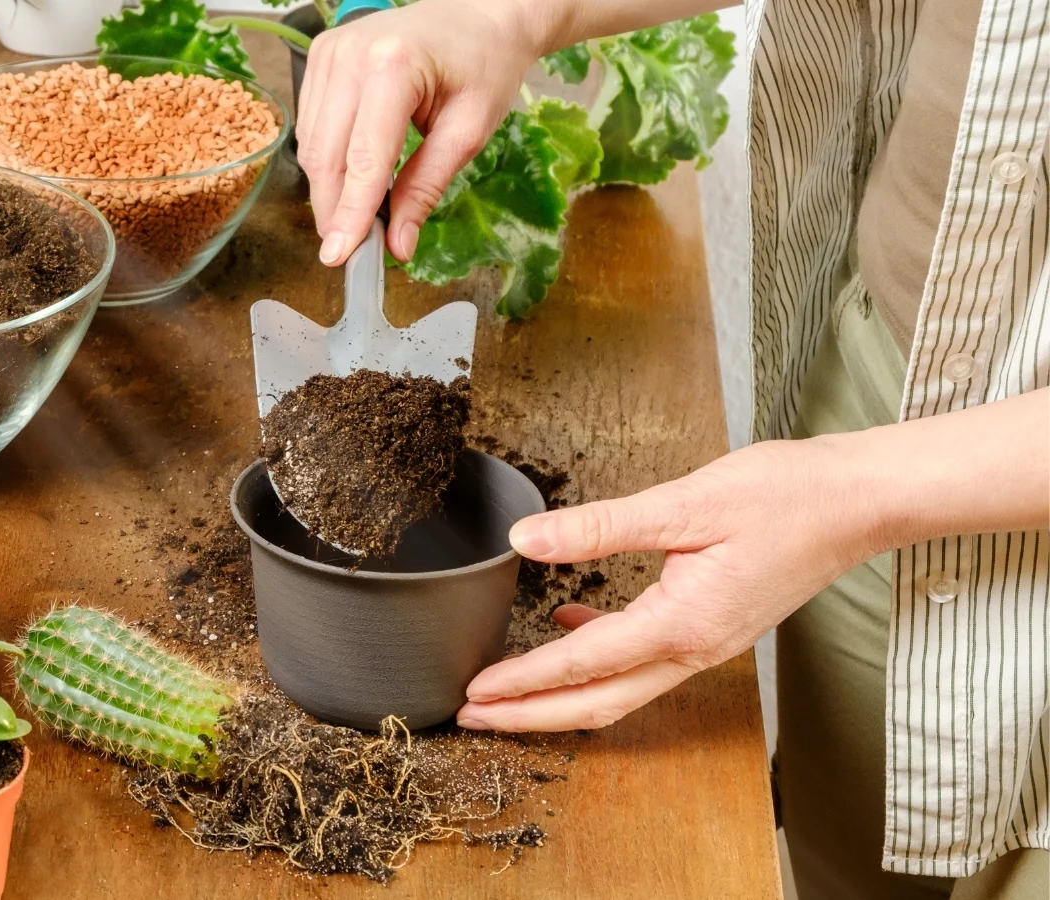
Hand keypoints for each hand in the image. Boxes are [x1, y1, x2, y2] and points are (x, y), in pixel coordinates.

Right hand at [296, 0, 546, 265]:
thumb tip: (398, 245)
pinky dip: (327, 160)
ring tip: (354, 218)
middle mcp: (350, 55)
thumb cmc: (484, 64)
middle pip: (326, 155)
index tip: (341, 257)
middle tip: (349, 251)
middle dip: (334, 210)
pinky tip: (350, 178)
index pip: (363, 159)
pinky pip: (311, 125)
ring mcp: (329, 52)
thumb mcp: (470, 131)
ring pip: (312, 144)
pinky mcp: (321, 57)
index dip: (351, 214)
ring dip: (328, 189)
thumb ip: (427, 188)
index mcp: (393, 65)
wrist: (479, 14)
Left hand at [456, 437, 885, 731]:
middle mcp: (694, 648)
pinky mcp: (713, 628)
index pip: (583, 665)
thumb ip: (600, 526)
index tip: (475, 693)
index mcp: (683, 623)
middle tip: (472, 717)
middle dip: (531, 715)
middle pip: (598, 703)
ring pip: (619, 690)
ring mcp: (707, 644)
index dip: (523, 681)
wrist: (857, 501)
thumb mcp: (683, 503)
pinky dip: (597, 659)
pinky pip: (643, 661)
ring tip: (507, 691)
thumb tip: (529, 540)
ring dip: (559, 695)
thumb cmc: (784, 496)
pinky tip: (569, 626)